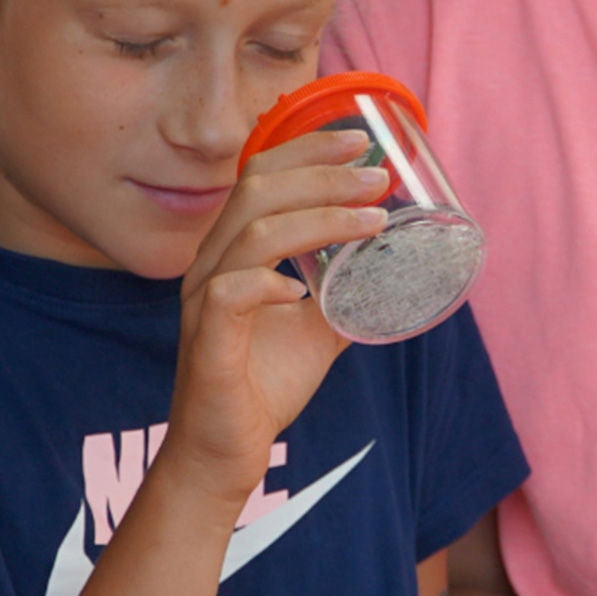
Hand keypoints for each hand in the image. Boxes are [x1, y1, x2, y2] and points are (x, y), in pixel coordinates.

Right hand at [162, 130, 389, 507]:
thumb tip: (392, 262)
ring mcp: (204, 302)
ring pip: (252, 233)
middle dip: (322, 174)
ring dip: (318, 220)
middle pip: (256, 191)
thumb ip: (344, 292)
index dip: (305, 150)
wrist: (225, 453)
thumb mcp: (318, 328)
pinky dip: (268, 283)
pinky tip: (304, 290)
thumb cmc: (263, 385)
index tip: (359, 141)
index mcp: (232, 251)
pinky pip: (228, 294)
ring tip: (372, 220)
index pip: (258, 176)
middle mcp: (211, 265)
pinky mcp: (207, 343)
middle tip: (376, 175)